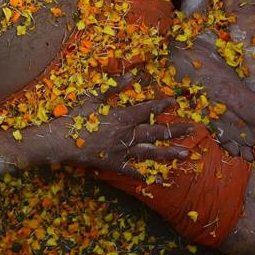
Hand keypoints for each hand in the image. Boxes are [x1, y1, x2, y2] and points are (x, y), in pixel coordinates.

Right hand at [64, 97, 194, 175]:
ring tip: (186, 155)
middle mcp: (126, 135)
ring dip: (169, 153)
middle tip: (194, 129)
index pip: (147, 110)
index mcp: (122, 117)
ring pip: (150, 153)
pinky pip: (131, 170)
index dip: (161, 105)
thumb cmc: (76, 118)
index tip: (174, 102)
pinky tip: (156, 179)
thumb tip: (132, 76)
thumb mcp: (94, 97)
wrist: (60, 141)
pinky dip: (143, 174)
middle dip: (176, 130)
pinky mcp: (113, 164)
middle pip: (156, 132)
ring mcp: (121, 151)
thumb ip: (114, 88)